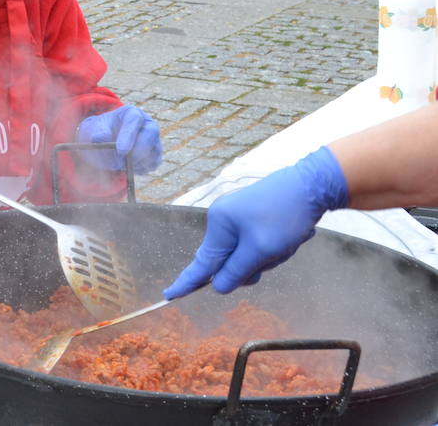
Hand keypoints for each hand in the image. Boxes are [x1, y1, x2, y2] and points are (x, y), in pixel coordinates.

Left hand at [77, 105, 162, 173]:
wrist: (104, 143)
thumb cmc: (99, 132)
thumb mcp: (93, 128)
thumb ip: (97, 132)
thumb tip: (101, 137)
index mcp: (131, 113)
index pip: (134, 120)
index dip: (128, 136)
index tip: (120, 151)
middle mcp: (147, 124)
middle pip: (151, 134)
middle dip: (137, 151)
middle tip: (122, 163)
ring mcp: (154, 140)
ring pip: (153, 152)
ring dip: (136, 162)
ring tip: (118, 164)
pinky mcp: (155, 155)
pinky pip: (152, 165)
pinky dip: (139, 169)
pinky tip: (126, 167)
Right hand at [163, 146, 348, 298]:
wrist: (311, 185)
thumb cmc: (283, 217)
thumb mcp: (260, 250)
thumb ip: (237, 271)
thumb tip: (217, 286)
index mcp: (219, 225)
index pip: (201, 263)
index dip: (186, 282)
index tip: (169, 296)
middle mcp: (223, 220)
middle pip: (230, 261)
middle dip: (254, 265)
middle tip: (275, 254)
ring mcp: (239, 216)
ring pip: (248, 254)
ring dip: (268, 256)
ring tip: (287, 241)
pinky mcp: (254, 216)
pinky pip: (258, 243)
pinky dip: (274, 246)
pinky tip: (290, 234)